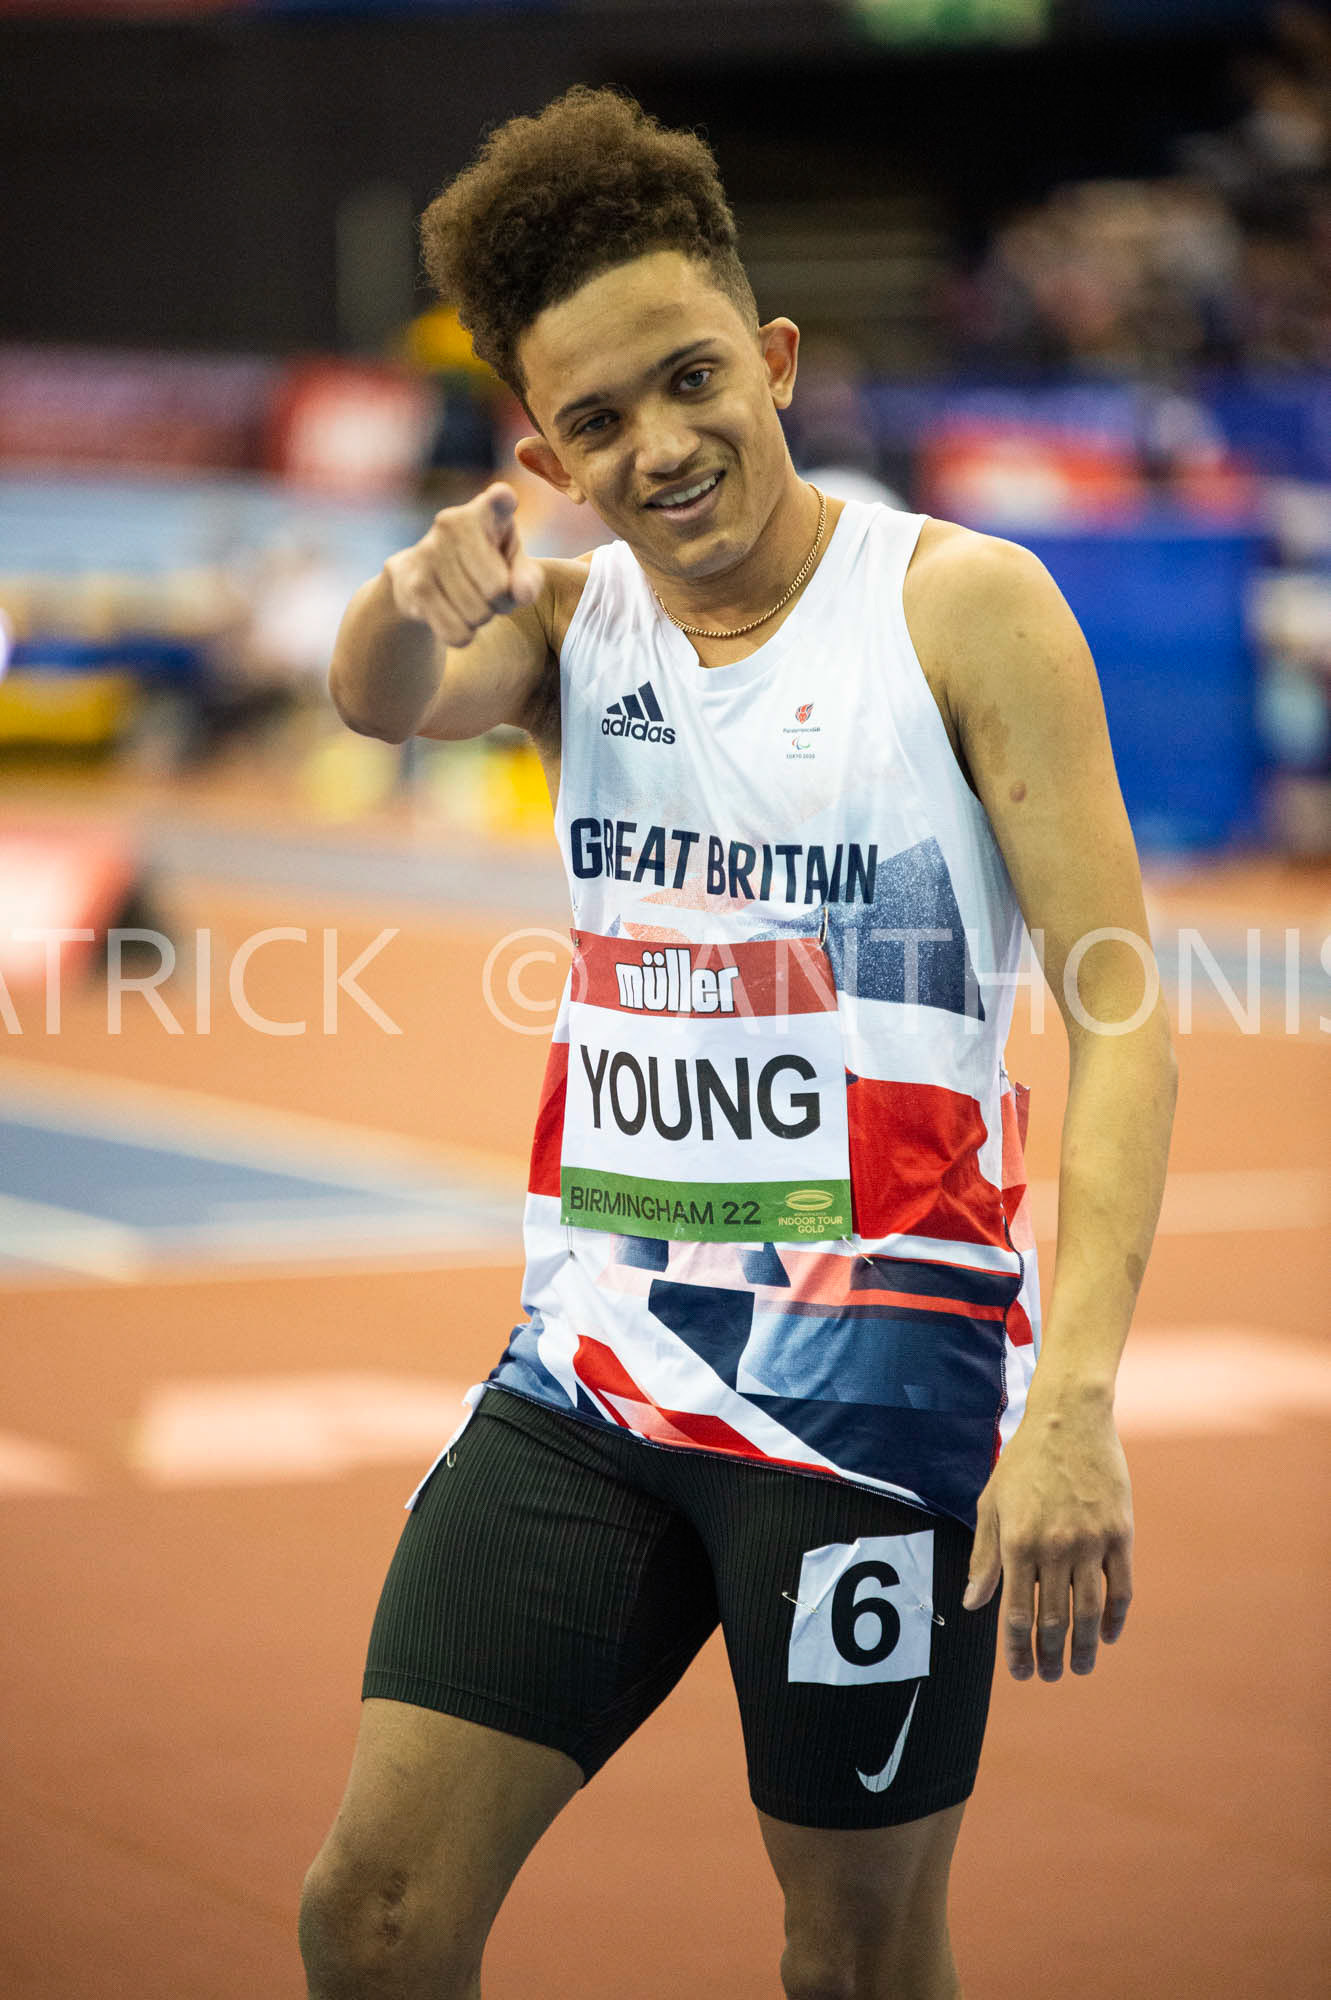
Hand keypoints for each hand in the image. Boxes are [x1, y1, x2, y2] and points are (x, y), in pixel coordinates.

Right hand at [384, 482, 543, 649]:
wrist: (419, 578)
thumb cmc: (483, 567)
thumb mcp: (513, 566)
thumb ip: (528, 579)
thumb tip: (522, 594)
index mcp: (487, 511)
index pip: (498, 500)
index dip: (501, 500)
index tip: (502, 496)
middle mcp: (453, 522)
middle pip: (497, 590)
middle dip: (501, 604)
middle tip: (490, 594)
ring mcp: (429, 551)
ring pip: (477, 614)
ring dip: (480, 620)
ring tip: (470, 600)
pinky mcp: (412, 584)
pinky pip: (456, 632)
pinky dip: (462, 635)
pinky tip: (452, 615)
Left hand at [961, 1395, 1132, 1680]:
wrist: (1069, 1421)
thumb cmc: (1023, 1463)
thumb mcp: (991, 1504)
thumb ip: (983, 1557)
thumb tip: (973, 1604)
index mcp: (1017, 1543)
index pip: (1014, 1614)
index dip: (1017, 1650)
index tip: (1020, 1673)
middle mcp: (1054, 1548)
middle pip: (1053, 1620)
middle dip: (1050, 1655)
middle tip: (1051, 1676)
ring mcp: (1090, 1542)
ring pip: (1089, 1612)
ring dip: (1084, 1647)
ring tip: (1080, 1668)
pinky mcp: (1120, 1534)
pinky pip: (1120, 1588)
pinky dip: (1115, 1618)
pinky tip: (1107, 1635)